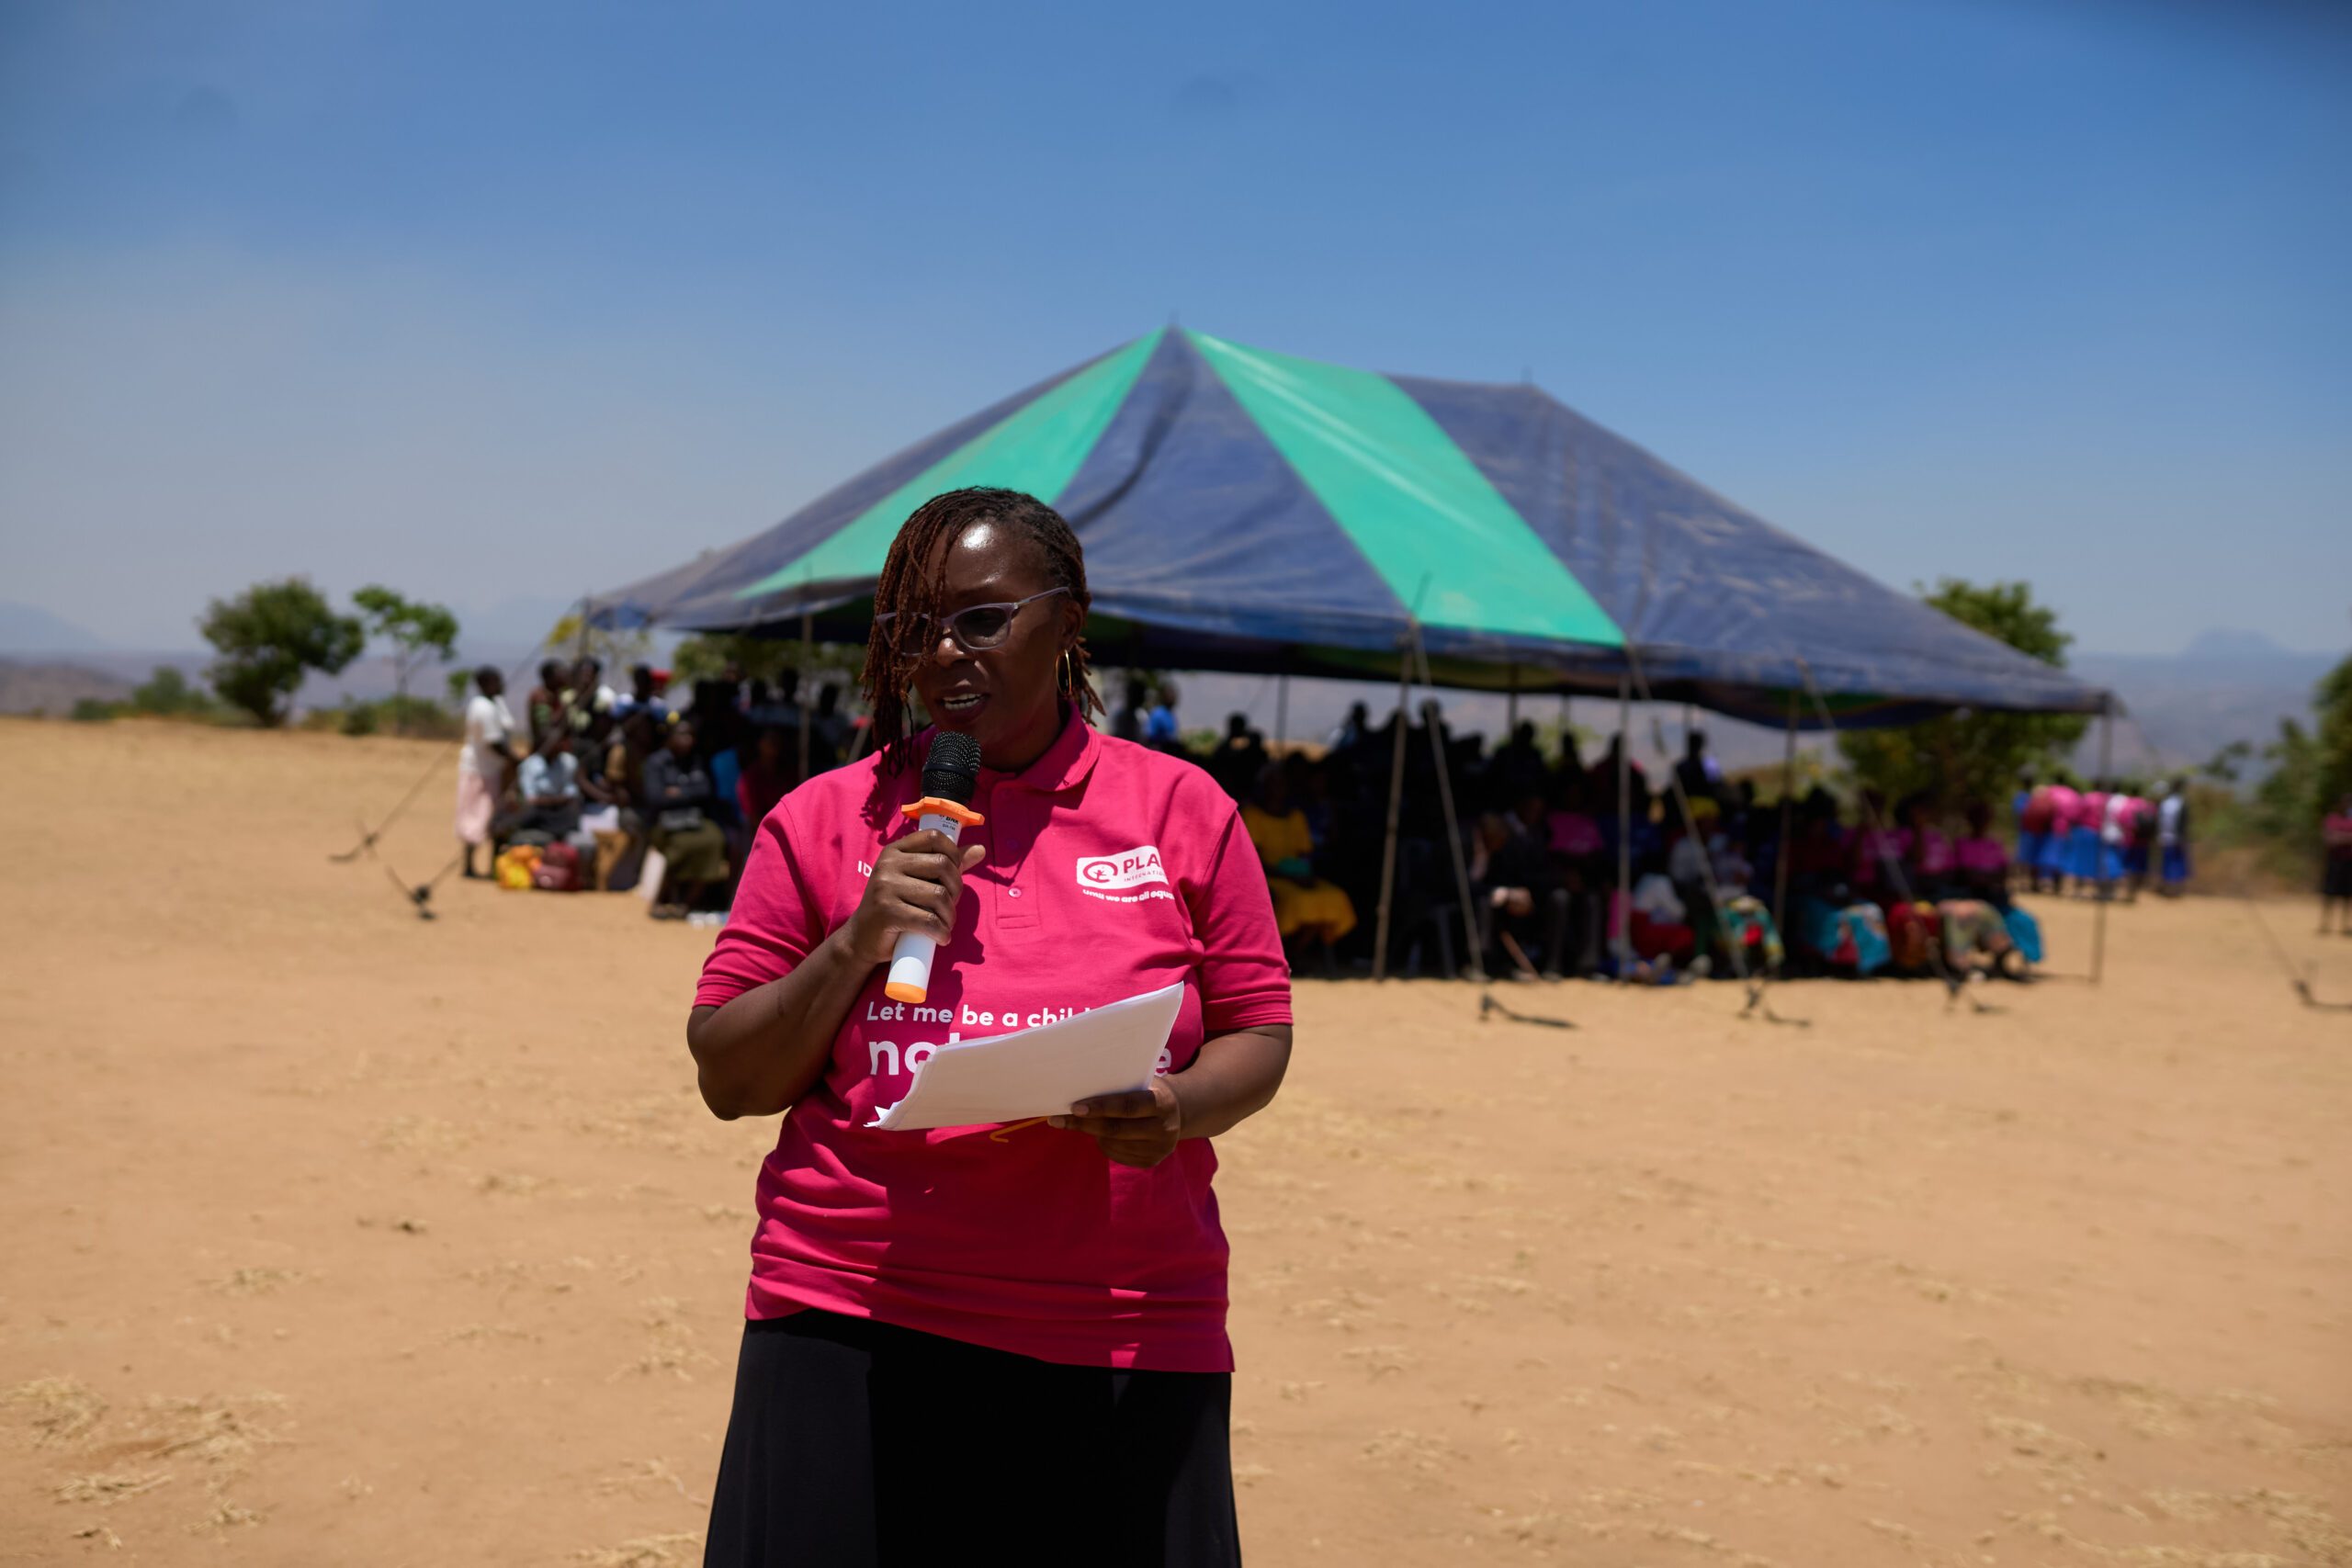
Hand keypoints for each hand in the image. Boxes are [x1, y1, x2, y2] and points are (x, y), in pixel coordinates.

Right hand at [839, 829, 986, 965]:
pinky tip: (941, 937)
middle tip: (950, 906)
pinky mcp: (887, 912)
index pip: (934, 836)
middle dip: (955, 889)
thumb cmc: (894, 906)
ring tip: (945, 924)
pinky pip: (928, 920)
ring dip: (949, 915)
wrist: (861, 938)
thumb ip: (947, 863)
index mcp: (895, 850)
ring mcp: (885, 887)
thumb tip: (980, 850)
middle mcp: (888, 864)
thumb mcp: (915, 879)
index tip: (953, 874)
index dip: (953, 853)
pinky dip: (940, 932)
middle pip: (942, 864)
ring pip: (938, 895)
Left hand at [1050, 1078, 1183, 1168]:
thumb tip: (1078, 1085)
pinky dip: (1103, 1143)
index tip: (1075, 1107)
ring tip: (1084, 1121)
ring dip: (1092, 1133)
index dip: (1101, 1107)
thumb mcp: (1143, 1081)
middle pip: (1116, 1129)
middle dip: (1084, 1124)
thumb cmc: (1148, 1089)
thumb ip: (1120, 1085)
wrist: (1176, 1111)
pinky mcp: (1150, 1162)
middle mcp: (1165, 1128)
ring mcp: (1159, 1149)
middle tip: (1058, 1119)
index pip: (1128, 1106)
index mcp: (1163, 1103)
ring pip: (1112, 1144)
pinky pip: (1116, 1155)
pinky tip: (1102, 1133)